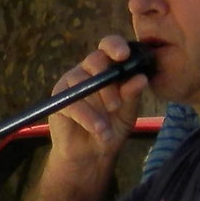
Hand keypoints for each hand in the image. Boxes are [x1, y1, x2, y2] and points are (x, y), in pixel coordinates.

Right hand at [48, 35, 148, 163]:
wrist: (92, 154)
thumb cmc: (112, 127)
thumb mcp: (128, 112)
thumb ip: (132, 95)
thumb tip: (140, 78)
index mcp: (107, 68)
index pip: (109, 46)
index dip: (114, 46)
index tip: (123, 55)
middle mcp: (88, 71)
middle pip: (94, 59)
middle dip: (108, 81)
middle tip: (115, 105)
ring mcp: (71, 83)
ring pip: (82, 82)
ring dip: (97, 105)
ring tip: (106, 126)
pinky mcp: (58, 99)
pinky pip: (72, 103)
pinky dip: (87, 118)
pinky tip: (99, 130)